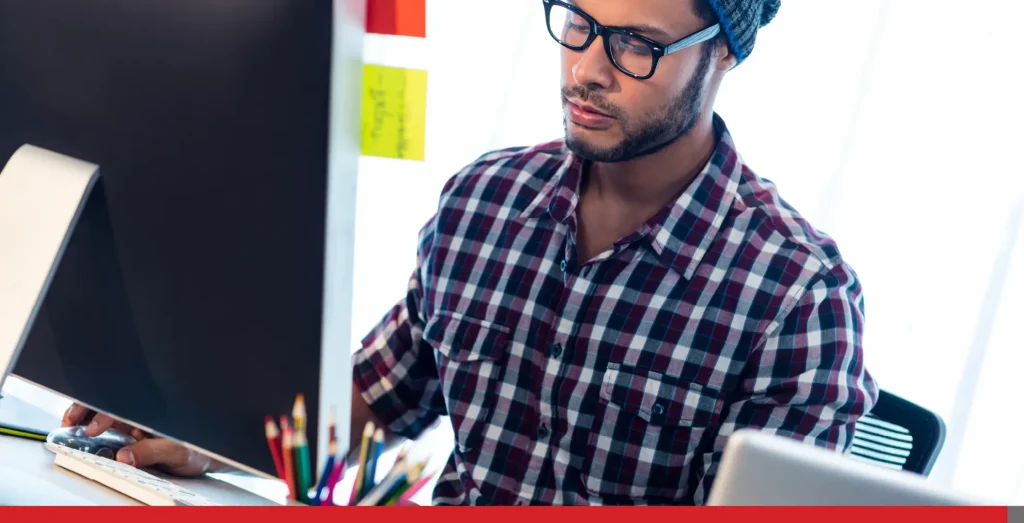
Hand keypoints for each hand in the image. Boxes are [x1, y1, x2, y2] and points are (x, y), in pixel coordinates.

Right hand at [62, 404, 213, 476]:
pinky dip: (90, 430)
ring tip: (70, 427)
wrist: (207, 459)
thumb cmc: (199, 450)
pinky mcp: (128, 435)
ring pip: (103, 414)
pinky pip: (106, 429)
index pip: (123, 404)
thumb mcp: (178, 451)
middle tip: (70, 422)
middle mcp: (141, 413)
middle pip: (109, 403)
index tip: (92, 428)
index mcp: (153, 411)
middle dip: (86, 408)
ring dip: (84, 418)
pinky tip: (80, 435)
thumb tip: (126, 456)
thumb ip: (152, 452)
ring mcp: (133, 423)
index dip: (104, 413)